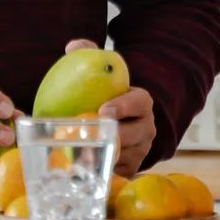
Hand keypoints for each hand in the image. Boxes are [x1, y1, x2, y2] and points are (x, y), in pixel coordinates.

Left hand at [65, 39, 154, 174]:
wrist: (116, 124)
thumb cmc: (105, 96)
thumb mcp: (100, 74)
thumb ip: (88, 55)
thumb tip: (72, 47)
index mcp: (142, 104)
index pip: (140, 102)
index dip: (124, 106)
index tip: (103, 110)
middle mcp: (146, 128)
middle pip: (132, 135)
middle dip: (111, 136)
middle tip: (86, 137)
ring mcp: (140, 151)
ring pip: (123, 156)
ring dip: (102, 156)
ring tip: (78, 155)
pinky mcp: (130, 169)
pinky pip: (117, 173)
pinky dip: (100, 171)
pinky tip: (82, 169)